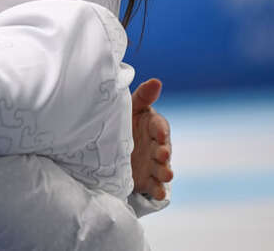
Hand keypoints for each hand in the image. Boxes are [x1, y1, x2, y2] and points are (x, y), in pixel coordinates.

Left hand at [130, 78, 172, 199]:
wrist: (108, 146)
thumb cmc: (124, 121)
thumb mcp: (131, 108)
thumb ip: (143, 96)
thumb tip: (157, 81)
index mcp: (152, 126)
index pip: (160, 126)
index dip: (160, 130)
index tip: (159, 133)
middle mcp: (155, 145)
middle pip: (164, 149)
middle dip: (164, 152)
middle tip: (163, 154)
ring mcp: (152, 163)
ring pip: (162, 168)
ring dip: (165, 171)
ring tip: (166, 174)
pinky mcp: (146, 179)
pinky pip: (154, 185)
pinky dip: (157, 189)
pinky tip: (157, 192)